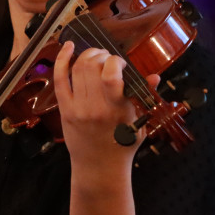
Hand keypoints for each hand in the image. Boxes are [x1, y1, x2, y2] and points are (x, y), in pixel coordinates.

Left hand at [53, 40, 158, 214]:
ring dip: (87, 55)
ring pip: (77, 69)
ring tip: (96, 55)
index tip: (122, 64)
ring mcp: (77, 108)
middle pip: (92, 66)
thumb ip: (143, 97)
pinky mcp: (65, 109)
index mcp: (116, 110)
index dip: (116, 61)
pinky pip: (60, 80)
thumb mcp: (139, 123)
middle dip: (102, 55)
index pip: (112, 75)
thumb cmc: (123, 145)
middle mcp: (95, 107)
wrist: (99, 168)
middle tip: (108, 59)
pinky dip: (62, 60)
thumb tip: (154, 76)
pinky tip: (68, 46)